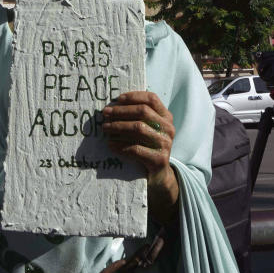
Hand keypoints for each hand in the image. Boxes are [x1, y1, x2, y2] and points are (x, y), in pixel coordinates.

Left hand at [102, 91, 178, 223]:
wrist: (159, 175)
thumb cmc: (148, 147)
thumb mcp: (148, 129)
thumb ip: (138, 117)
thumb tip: (113, 105)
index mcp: (166, 117)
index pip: (151, 99)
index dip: (133, 97)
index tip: (117, 99)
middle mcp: (168, 128)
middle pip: (143, 112)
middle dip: (121, 111)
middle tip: (105, 114)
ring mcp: (165, 144)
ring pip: (138, 128)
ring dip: (118, 126)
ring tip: (105, 128)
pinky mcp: (159, 159)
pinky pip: (136, 149)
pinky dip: (120, 146)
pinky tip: (110, 144)